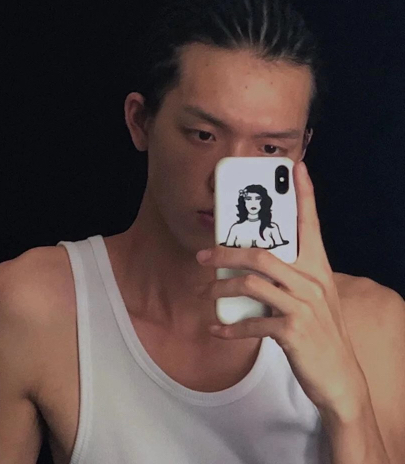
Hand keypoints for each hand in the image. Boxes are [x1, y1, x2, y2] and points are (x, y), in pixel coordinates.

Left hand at [196, 161, 367, 417]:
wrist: (340, 376)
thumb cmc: (321, 332)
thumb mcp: (312, 298)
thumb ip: (289, 278)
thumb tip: (250, 267)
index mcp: (318, 268)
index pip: (311, 224)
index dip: (304, 194)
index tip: (296, 168)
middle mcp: (312, 281)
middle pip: (261, 254)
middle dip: (227, 252)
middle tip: (203, 255)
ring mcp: (304, 306)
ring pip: (252, 283)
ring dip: (222, 289)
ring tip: (207, 294)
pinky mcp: (293, 331)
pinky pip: (252, 323)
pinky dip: (230, 327)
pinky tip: (216, 329)